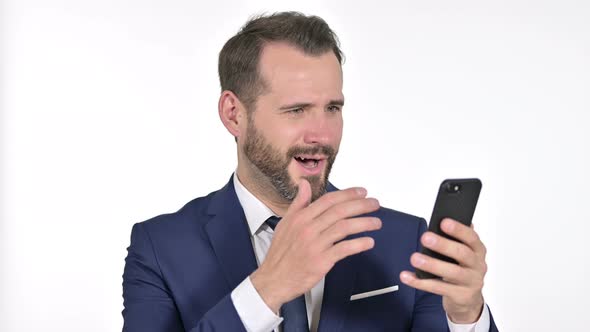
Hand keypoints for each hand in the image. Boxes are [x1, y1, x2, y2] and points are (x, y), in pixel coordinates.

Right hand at [250, 179, 381, 312]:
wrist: (274, 279)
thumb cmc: (280, 253)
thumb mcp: (285, 223)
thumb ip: (298, 203)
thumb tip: (304, 184)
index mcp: (301, 218)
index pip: (328, 200)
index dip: (348, 194)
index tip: (362, 192)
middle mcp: (308, 228)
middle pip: (339, 211)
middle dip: (361, 206)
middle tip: (375, 204)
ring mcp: (315, 245)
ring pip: (344, 228)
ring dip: (364, 223)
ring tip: (377, 222)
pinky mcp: (321, 261)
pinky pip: (344, 249)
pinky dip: (358, 244)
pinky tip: (368, 242)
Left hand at [400, 218, 486, 322]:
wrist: (469, 299)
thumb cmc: (463, 269)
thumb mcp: (464, 253)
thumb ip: (456, 239)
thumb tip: (441, 221)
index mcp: (478, 250)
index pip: (471, 237)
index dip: (459, 229)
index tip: (444, 222)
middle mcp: (477, 265)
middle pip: (462, 254)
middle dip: (443, 245)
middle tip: (425, 238)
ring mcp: (470, 282)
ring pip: (452, 273)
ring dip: (432, 265)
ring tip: (415, 258)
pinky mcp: (460, 296)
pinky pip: (438, 288)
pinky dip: (421, 283)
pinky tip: (408, 277)